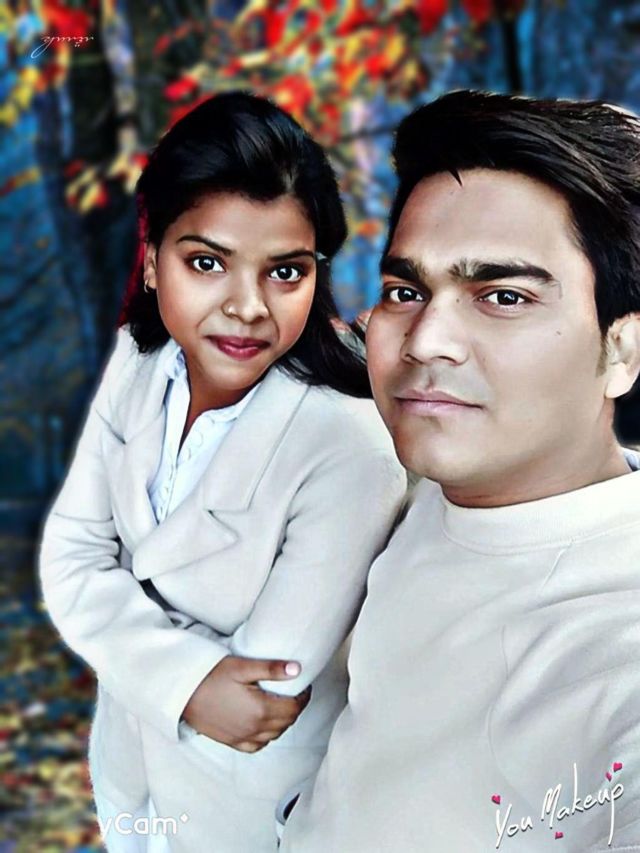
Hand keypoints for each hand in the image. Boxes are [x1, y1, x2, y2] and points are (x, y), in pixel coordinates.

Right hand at [182, 656, 310, 752]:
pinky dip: (265, 738)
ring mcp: (242, 738)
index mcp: (260, 710)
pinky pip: (256, 746)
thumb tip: (297, 669)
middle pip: (286, 723)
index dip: (303, 697)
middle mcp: (254, 728)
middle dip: (293, 708)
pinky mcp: (230, 741)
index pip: (293, 708)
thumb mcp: (242, 667)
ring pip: (273, 736)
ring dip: (281, 723)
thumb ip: (271, 669)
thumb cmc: (211, 675)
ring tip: (280, 706)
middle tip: (293, 693)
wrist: (183, 692)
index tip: (304, 687)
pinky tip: (263, 725)